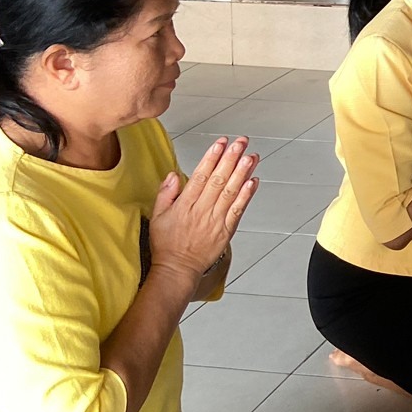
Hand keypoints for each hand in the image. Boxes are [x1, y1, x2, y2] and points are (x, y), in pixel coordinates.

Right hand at [148, 138, 258, 295]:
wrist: (177, 269)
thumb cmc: (167, 244)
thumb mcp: (157, 217)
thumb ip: (166, 194)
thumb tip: (173, 175)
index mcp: (185, 204)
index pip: (201, 175)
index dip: (212, 157)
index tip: (221, 143)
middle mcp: (202, 210)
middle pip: (219, 179)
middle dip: (231, 158)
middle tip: (241, 142)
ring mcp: (215, 220)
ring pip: (231, 191)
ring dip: (242, 172)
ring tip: (251, 156)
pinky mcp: (226, 230)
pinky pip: (238, 210)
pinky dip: (246, 195)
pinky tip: (254, 181)